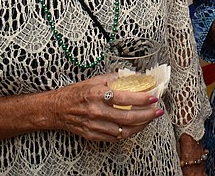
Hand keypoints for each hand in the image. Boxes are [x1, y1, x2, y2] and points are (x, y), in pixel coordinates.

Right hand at [50, 73, 164, 141]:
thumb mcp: (95, 80)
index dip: (142, 99)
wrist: (57, 109)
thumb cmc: (76, 92)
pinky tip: (135, 126)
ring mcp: (94, 125)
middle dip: (147, 115)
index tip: (153, 97)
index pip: (125, 98)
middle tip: (157, 111)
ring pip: (124, 131)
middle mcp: (96, 111)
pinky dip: (128, 133)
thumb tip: (136, 77)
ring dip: (140, 125)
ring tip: (149, 119)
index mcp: (97, 95)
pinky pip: (115, 137)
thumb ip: (115, 78)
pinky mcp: (93, 135)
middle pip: (128, 118)